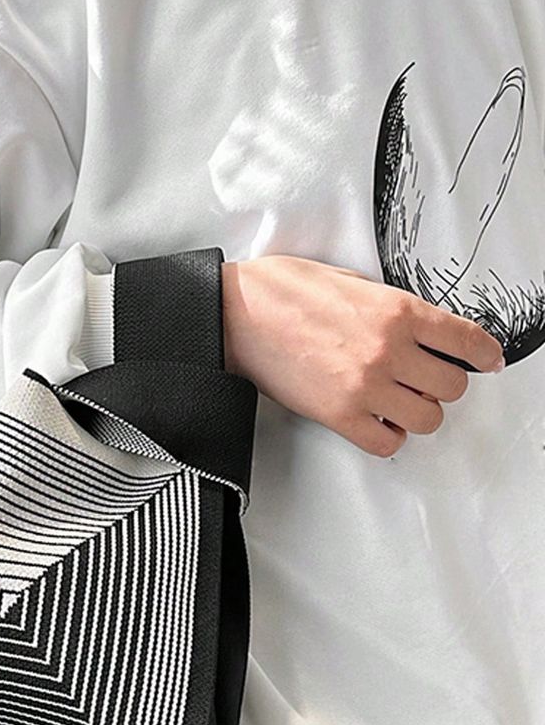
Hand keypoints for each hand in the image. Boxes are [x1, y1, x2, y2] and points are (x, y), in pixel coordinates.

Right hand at [221, 255, 505, 456]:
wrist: (236, 314)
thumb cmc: (283, 292)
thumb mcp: (352, 282)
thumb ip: (392, 308)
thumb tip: (420, 331)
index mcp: (397, 311)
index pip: (466, 340)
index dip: (485, 355)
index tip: (488, 362)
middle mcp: (388, 349)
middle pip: (453, 386)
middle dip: (445, 385)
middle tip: (428, 381)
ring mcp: (364, 386)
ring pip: (428, 419)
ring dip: (419, 413)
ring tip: (401, 403)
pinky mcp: (338, 414)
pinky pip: (387, 443)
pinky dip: (389, 437)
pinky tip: (377, 422)